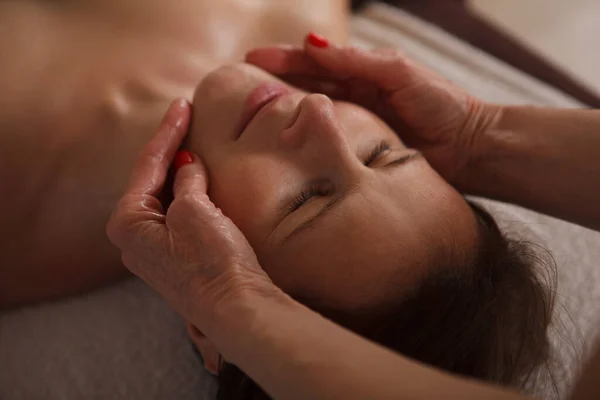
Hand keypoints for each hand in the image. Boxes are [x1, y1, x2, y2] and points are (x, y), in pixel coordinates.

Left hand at [107, 99, 276, 331]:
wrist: (236, 307)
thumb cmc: (212, 262)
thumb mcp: (195, 211)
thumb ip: (187, 180)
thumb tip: (187, 165)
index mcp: (128, 222)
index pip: (148, 165)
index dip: (168, 132)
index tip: (182, 105)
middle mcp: (135, 236)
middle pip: (152, 179)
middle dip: (170, 148)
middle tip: (185, 115)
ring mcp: (156, 248)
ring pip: (167, 196)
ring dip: (181, 169)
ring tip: (192, 140)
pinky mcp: (178, 256)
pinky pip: (180, 212)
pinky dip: (190, 191)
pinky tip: (200, 177)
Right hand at [246, 33, 502, 186]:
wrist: (471, 147)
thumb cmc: (443, 105)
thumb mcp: (400, 73)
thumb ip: (358, 62)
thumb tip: (313, 44)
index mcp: (363, 74)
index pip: (314, 63)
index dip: (282, 60)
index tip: (250, 59)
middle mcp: (355, 98)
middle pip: (306, 87)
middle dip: (274, 84)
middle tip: (239, 87)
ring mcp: (356, 126)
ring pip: (312, 116)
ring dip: (284, 113)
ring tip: (251, 115)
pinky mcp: (359, 152)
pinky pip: (326, 143)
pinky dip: (305, 140)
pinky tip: (283, 144)